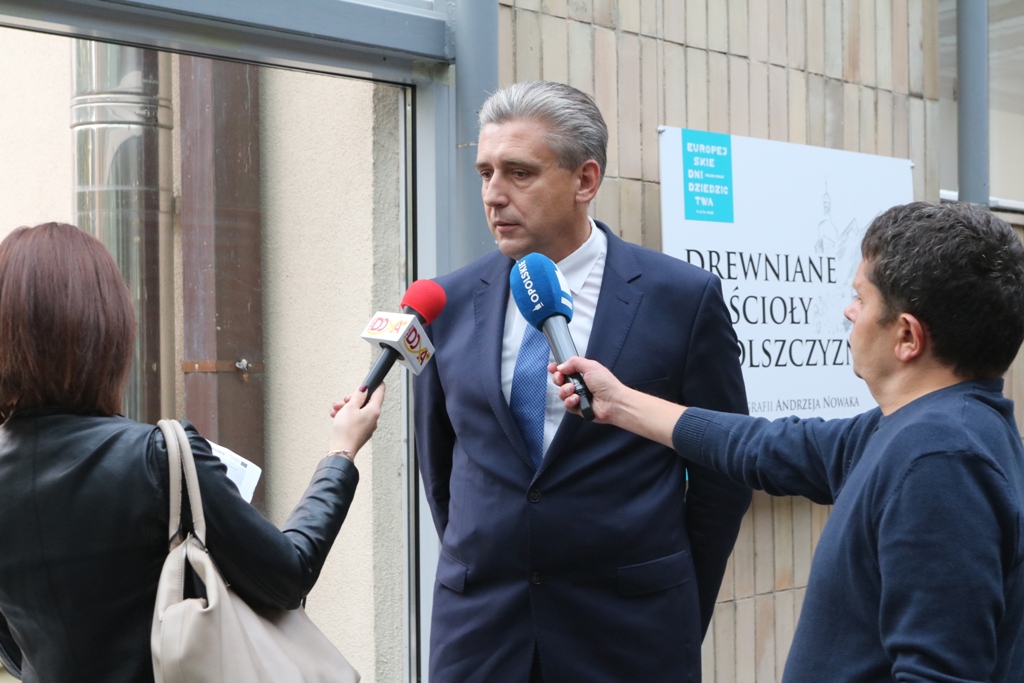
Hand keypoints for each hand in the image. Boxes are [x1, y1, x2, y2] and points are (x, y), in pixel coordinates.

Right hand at [327, 384, 385, 459]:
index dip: (376, 384)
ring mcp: (368, 426)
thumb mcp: (350, 407)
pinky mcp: (361, 432)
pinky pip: (356, 419)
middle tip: (344, 401)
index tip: (374, 380)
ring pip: (359, 411)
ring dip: (347, 407)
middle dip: (353, 398)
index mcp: (374, 410)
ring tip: (336, 409)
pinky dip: (347, 416)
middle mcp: (374, 418)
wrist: (341, 450)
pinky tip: (336, 416)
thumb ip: (358, 396)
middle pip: (366, 402)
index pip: (380, 392)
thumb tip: (364, 388)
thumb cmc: (346, 429)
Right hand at [551, 357, 685, 448]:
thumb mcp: (591, 366)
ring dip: (565, 391)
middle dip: (558, 379)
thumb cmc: (607, 384)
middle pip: (560, 381)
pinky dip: (570, 401)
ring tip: (573, 390)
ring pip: (562, 394)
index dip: (557, 369)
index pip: (565, 369)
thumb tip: (560, 366)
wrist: (614, 402)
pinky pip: (567, 405)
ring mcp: (578, 397)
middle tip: (561, 378)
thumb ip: (574, 363)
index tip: (552, 368)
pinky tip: (577, 399)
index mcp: (583, 373)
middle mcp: (579, 385)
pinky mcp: (578, 408)